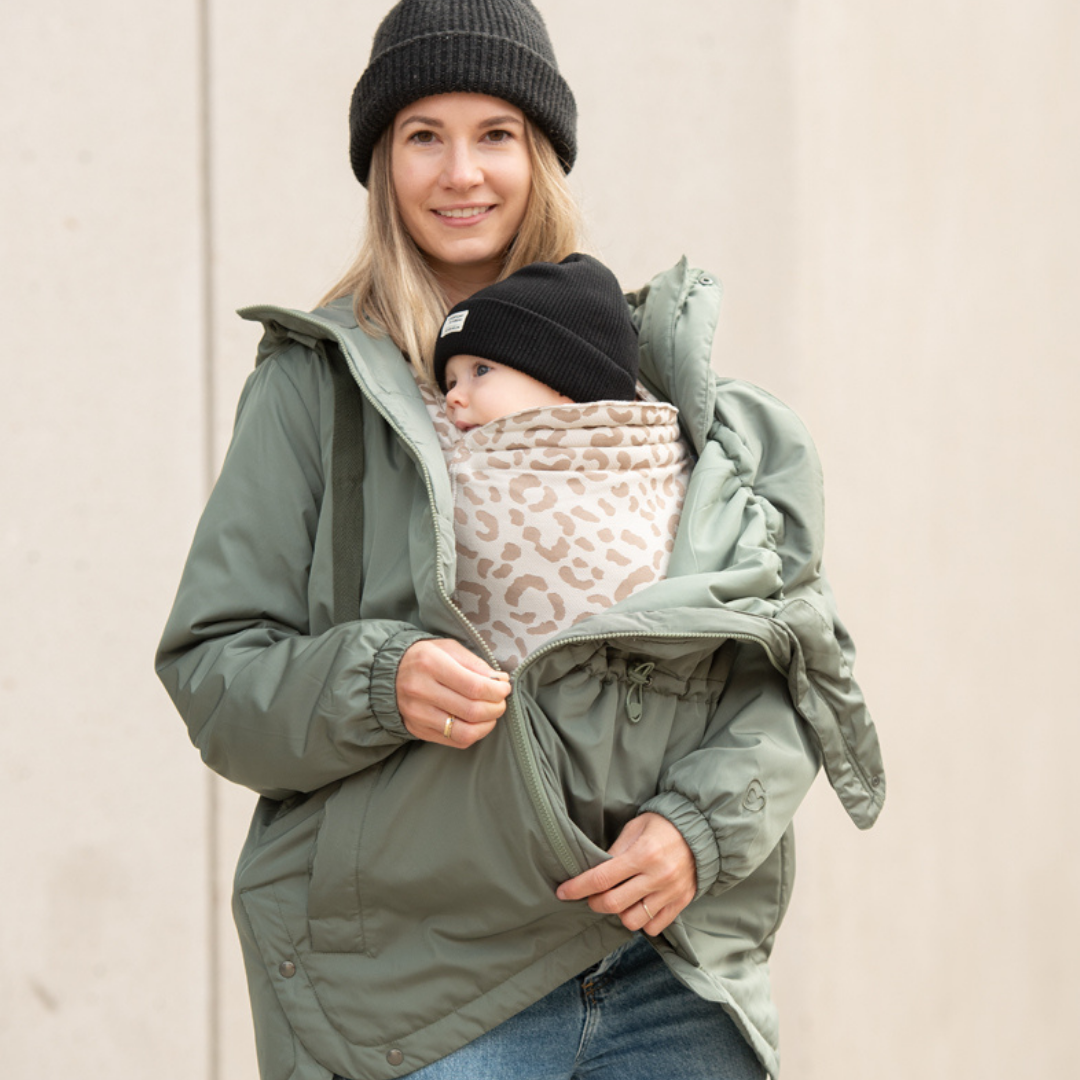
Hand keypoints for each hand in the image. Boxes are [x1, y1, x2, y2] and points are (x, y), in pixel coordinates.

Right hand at [396, 638, 509, 747]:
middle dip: (496, 708)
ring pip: (464, 732)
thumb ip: (476, 664)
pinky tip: (477, 723)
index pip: (474, 687)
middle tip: (501, 702)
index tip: (504, 687)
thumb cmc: (426, 657)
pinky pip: (455, 741)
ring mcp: (417, 714)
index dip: (497, 691)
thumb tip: (500, 681)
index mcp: (430, 663)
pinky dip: (473, 734)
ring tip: (491, 713)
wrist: (388, 673)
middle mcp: (420, 690)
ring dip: (487, 725)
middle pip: (472, 711)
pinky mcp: (417, 730)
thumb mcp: (449, 649)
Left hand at [555, 813, 696, 934]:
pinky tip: (639, 906)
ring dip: (619, 914)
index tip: (563, 892)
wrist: (702, 832)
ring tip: (619, 900)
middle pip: (613, 904)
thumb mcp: (635, 828)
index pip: (602, 878)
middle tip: (591, 896)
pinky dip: (642, 921)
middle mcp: (657, 876)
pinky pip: (654, 926)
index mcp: (643, 854)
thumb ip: (615, 850)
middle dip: (594, 903)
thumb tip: (594, 869)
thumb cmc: (663, 825)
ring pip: (633, 921)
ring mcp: (670, 892)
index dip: (578, 888)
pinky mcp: (680, 902)